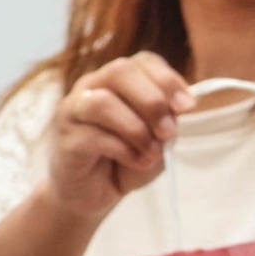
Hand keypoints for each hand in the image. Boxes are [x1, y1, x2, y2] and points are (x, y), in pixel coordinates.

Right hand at [41, 51, 194, 221]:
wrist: (94, 194)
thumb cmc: (127, 160)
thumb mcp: (158, 138)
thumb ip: (168, 118)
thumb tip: (180, 106)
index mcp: (118, 80)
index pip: (143, 61)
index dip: (168, 80)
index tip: (188, 106)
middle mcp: (92, 87)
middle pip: (120, 71)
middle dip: (152, 101)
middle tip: (168, 131)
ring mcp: (73, 111)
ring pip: (102, 102)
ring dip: (137, 129)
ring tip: (152, 152)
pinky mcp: (66, 139)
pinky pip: (93, 136)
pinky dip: (125, 150)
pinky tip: (137, 161)